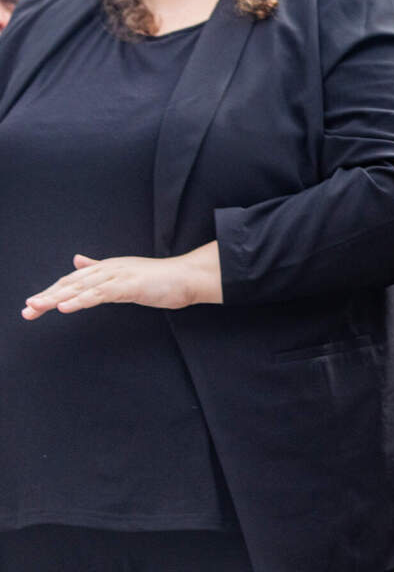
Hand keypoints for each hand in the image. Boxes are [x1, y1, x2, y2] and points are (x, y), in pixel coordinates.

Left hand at [23, 244, 222, 318]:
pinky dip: (81, 300)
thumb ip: (100, 269)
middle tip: (26, 310)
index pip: (72, 281)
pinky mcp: (128, 286)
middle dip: (47, 297)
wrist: (189, 277)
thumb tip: (77, 261)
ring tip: (36, 308)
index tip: (32, 306)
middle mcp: (109, 269)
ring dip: (56, 298)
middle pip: (71, 284)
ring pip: (81, 288)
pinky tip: (66, 307)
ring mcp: (118, 276)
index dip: (51, 292)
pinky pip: (100, 294)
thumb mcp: (125, 273)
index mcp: (107, 268)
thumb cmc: (161, 279)